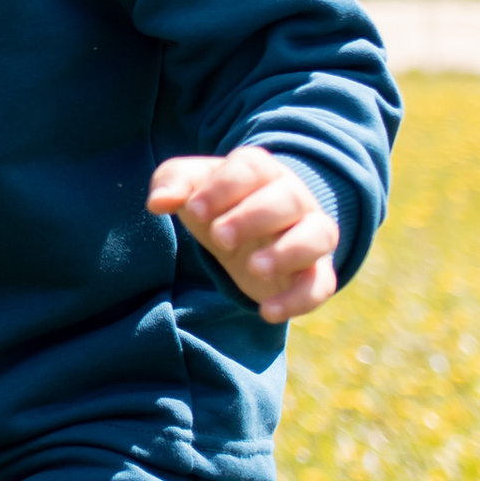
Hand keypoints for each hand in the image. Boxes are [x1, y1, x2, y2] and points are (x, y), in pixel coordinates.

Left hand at [149, 150, 338, 324]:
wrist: (246, 232)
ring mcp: (310, 232)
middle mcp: (293, 197)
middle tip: (219, 238)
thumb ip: (171, 185)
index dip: (222, 188)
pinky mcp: (316, 271)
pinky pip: (322, 284)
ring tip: (253, 269)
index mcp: (260, 170)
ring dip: (289, 251)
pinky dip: (300, 300)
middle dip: (253, 217)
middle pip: (287, 198)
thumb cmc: (216, 203)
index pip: (251, 168)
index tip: (193, 211)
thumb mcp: (190, 188)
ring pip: (319, 234)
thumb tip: (158, 202)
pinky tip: (267, 312)